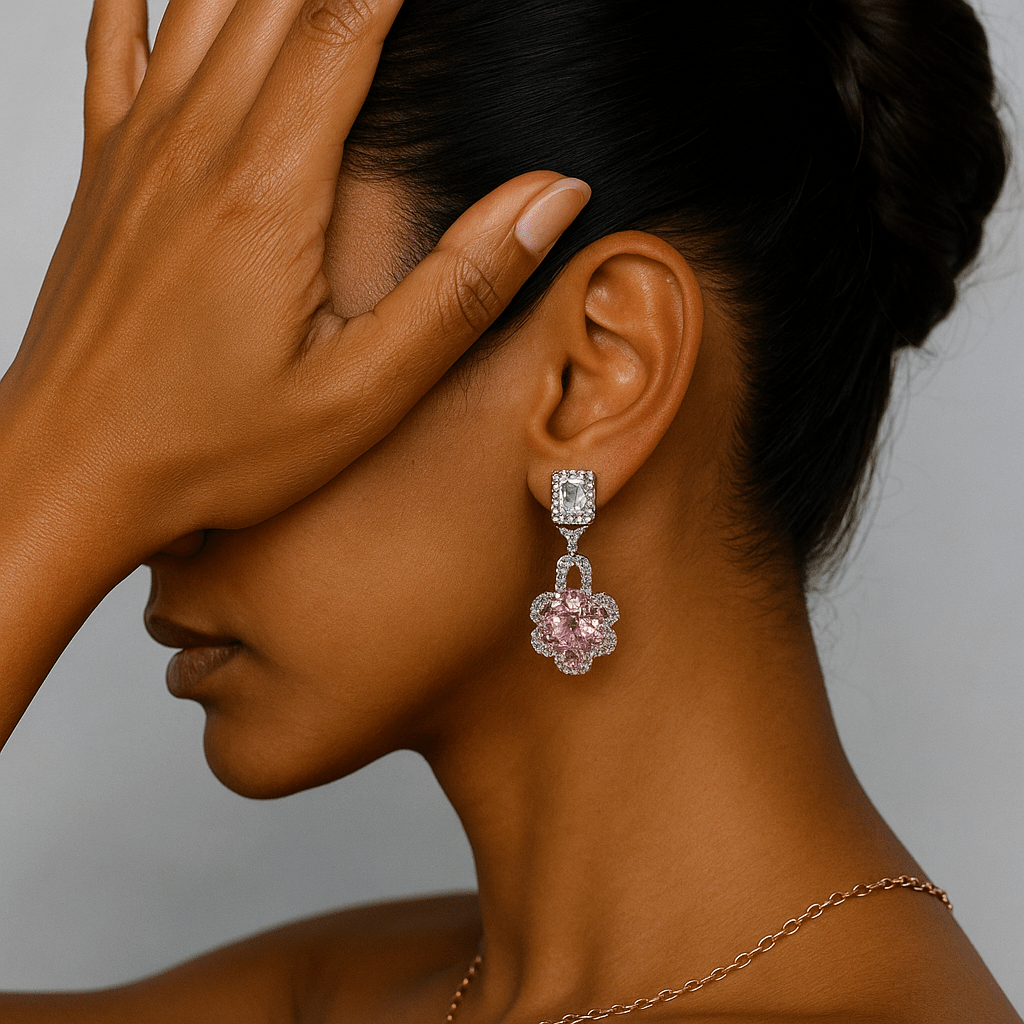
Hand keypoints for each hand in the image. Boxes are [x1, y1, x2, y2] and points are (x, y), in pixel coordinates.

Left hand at [1, 0, 589, 565]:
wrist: (67, 471)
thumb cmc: (211, 447)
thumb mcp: (362, 393)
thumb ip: (460, 290)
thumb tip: (551, 198)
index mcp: (272, 190)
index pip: (348, 22)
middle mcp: (198, 146)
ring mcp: (139, 152)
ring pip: (202, 2)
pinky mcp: (106, 176)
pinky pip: (113, 44)